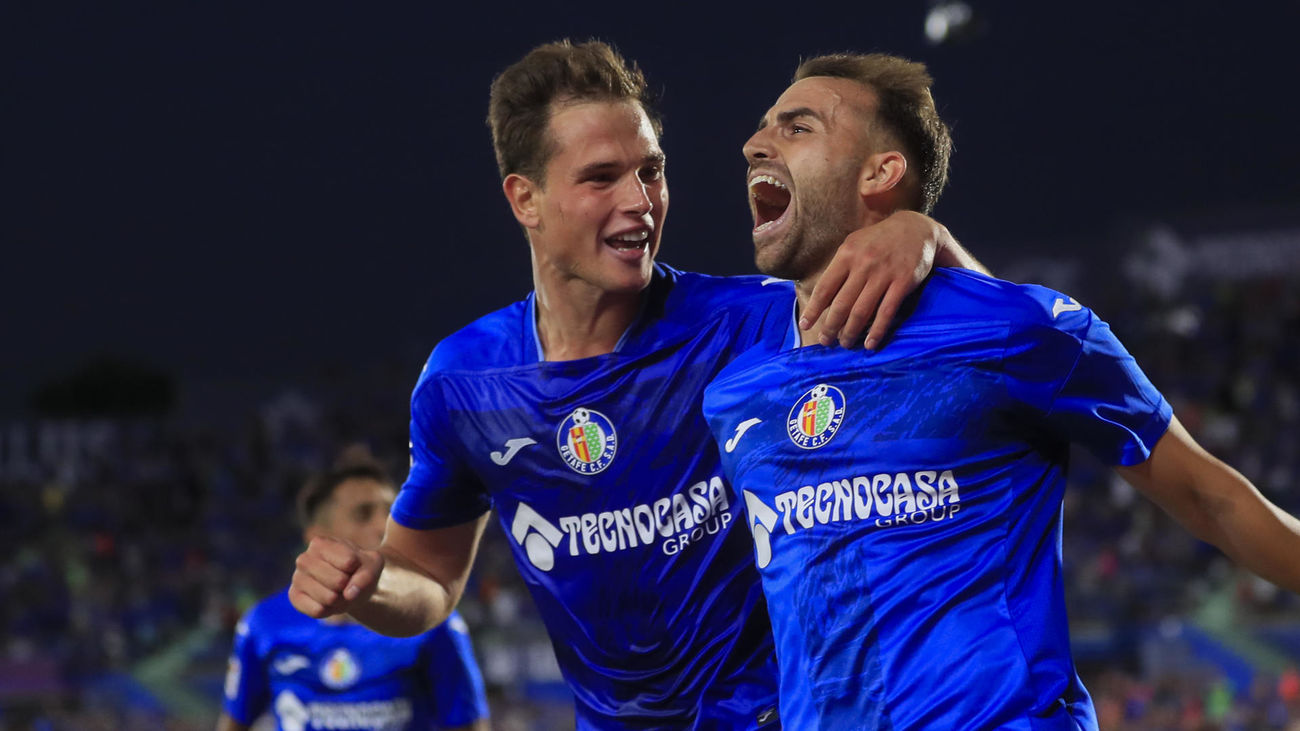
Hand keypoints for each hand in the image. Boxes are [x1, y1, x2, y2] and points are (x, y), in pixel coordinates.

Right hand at [289, 535, 383, 617]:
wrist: (349, 585)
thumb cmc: (360, 569)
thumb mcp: (373, 565)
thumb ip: (366, 575)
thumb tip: (349, 594)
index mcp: (321, 543)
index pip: (349, 562)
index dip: (358, 569)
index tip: (354, 566)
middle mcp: (303, 559)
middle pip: (338, 581)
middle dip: (349, 587)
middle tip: (346, 583)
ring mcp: (297, 578)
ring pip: (329, 598)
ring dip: (341, 600)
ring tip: (338, 592)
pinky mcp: (294, 597)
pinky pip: (317, 611)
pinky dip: (330, 611)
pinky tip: (327, 602)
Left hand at [802, 210, 944, 348]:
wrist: (916, 229)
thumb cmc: (879, 240)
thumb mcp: (854, 244)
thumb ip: (839, 267)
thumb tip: (822, 296)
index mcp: (846, 254)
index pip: (824, 288)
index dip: (813, 309)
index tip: (805, 325)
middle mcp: (863, 264)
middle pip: (841, 303)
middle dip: (831, 326)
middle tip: (826, 341)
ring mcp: (883, 274)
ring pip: (862, 311)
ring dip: (851, 332)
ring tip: (845, 344)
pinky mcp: (903, 282)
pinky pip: (886, 312)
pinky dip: (876, 331)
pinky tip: (870, 344)